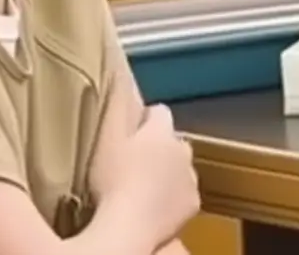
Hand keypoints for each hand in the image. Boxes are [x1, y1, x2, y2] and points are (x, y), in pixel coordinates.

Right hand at [100, 105, 199, 247]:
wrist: (129, 226)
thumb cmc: (112, 181)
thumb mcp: (105, 136)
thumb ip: (115, 102)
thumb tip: (119, 72)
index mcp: (160, 131)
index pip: (159, 111)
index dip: (143, 119)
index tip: (128, 130)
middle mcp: (181, 150)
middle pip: (171, 140)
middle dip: (157, 146)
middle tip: (130, 160)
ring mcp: (190, 179)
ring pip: (179, 167)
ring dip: (165, 171)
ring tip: (139, 184)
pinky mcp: (192, 204)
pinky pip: (183, 193)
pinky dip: (172, 196)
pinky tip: (152, 203)